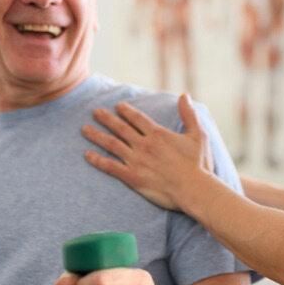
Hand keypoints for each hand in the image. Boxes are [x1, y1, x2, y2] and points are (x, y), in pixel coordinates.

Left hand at [82, 94, 212, 210]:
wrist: (193, 189)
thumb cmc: (198, 164)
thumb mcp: (198, 135)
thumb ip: (189, 114)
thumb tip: (184, 95)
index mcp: (158, 134)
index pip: (137, 118)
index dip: (126, 111)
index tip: (117, 106)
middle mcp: (144, 145)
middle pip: (120, 128)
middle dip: (106, 119)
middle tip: (95, 112)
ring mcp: (136, 161)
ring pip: (112, 144)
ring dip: (97, 136)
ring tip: (85, 129)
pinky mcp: (132, 177)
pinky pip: (111, 167)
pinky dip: (97, 160)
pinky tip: (87, 155)